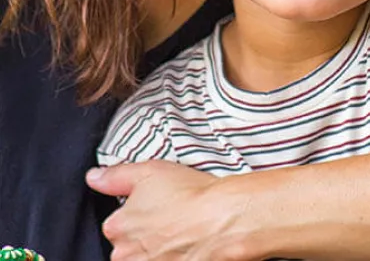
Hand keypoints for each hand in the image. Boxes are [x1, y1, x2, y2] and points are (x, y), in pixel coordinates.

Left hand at [86, 161, 261, 260]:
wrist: (222, 221)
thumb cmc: (188, 195)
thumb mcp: (147, 171)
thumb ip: (114, 176)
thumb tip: (93, 177)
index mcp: (117, 228)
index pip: (116, 224)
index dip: (136, 213)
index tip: (154, 206)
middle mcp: (127, 255)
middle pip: (128, 247)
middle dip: (144, 236)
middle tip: (169, 220)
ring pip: (145, 259)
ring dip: (158, 249)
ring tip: (180, 233)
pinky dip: (172, 256)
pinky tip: (185, 246)